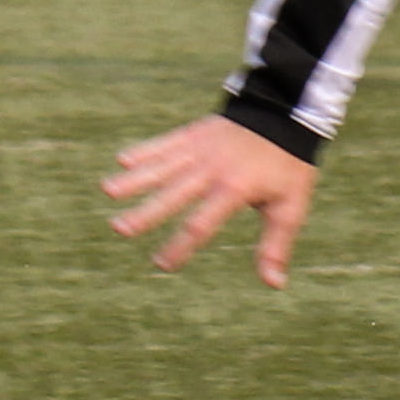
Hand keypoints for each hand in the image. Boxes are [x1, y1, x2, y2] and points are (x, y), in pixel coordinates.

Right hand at [104, 115, 320, 287]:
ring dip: (136, 179)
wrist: (286, 114)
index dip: (181, 245)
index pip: (201, 223)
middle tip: (120, 228)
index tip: (162, 264)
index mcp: (235, 189)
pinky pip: (166, 143)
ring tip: (109, 190)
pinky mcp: (194, 134)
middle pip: (174, 194)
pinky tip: (123, 160)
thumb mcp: (290, 207)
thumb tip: (274, 285)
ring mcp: (200, 149)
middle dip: (146, 212)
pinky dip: (145, 150)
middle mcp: (212, 169)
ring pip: (163, 166)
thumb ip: (275, 245)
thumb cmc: (288, 167)